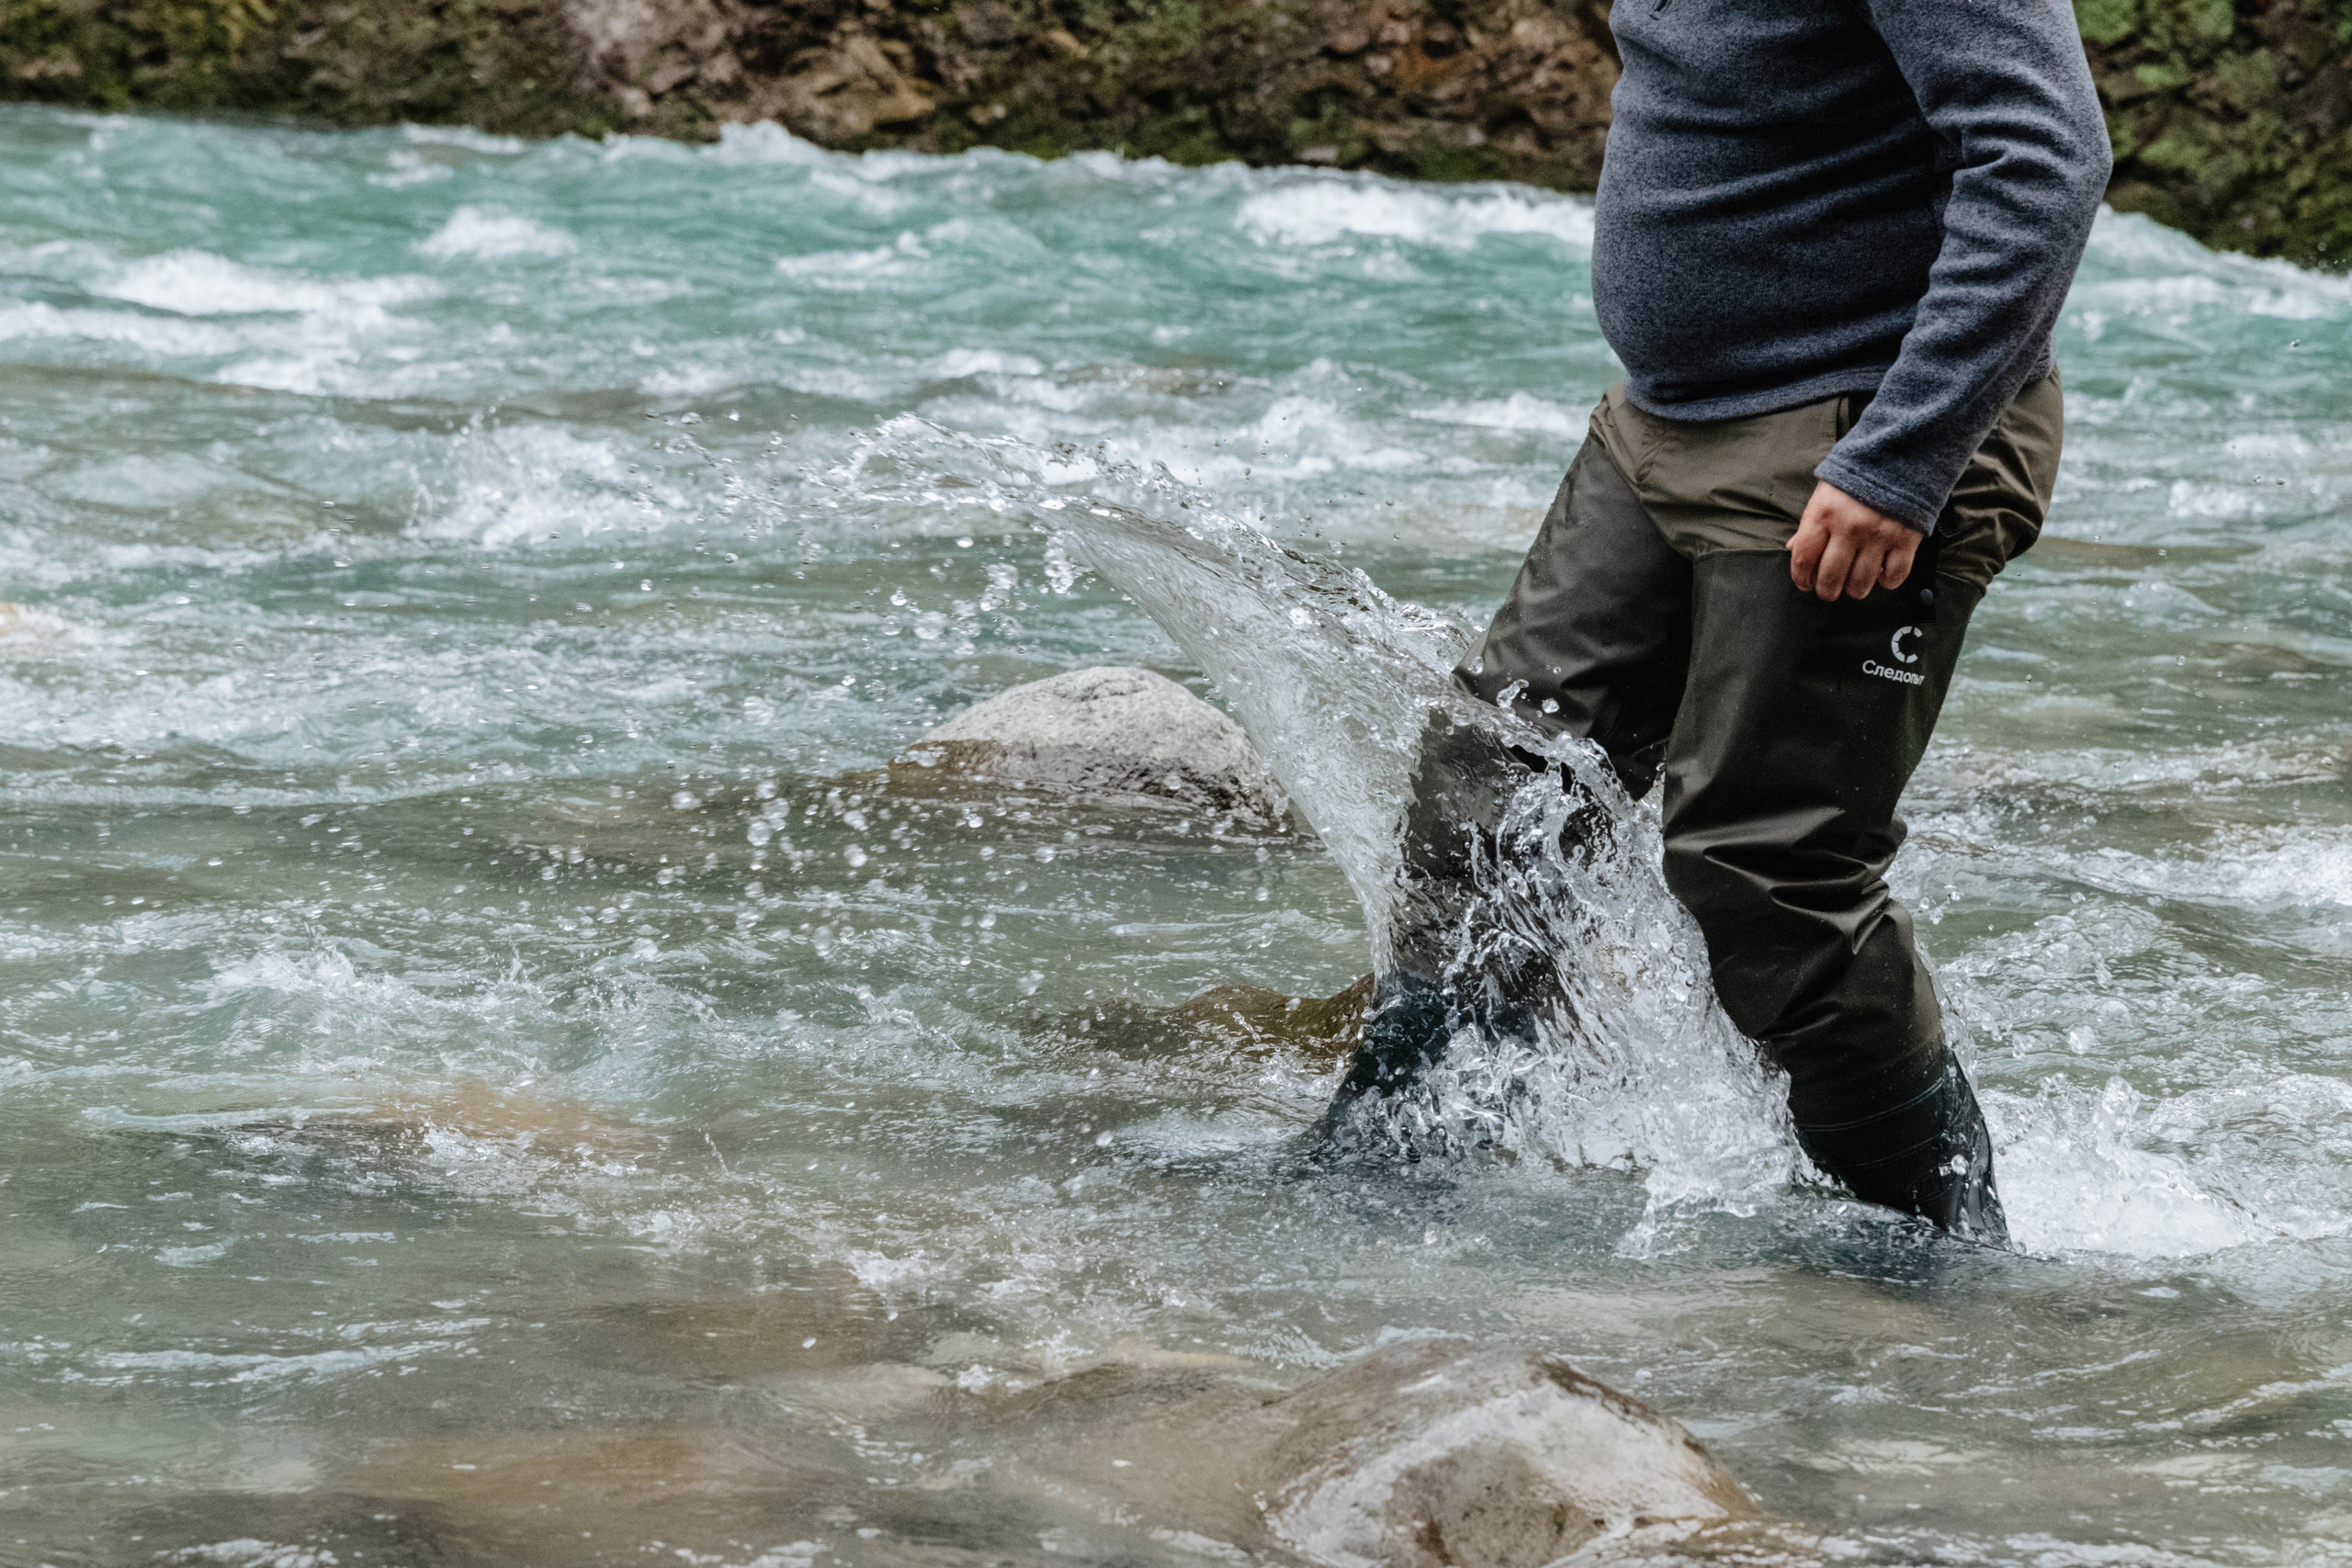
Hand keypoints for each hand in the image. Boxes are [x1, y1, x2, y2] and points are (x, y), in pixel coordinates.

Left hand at [1787, 481, 1921, 600]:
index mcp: (1823, 512)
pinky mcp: (1906, 539)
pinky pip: (1894, 576)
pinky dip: (1886, 581)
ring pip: (1860, 583)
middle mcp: (1849, 526)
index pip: (1803, 558)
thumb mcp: (1826, 492)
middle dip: (1826, 591)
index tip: (1805, 583)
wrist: (1904, 452)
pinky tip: (1881, 573)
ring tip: (1854, 584)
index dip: (1801, 578)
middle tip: (1829, 589)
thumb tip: (1793, 550)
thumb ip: (1811, 523)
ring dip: (1855, 589)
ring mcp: (1878, 534)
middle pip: (1830, 578)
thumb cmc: (1859, 475)